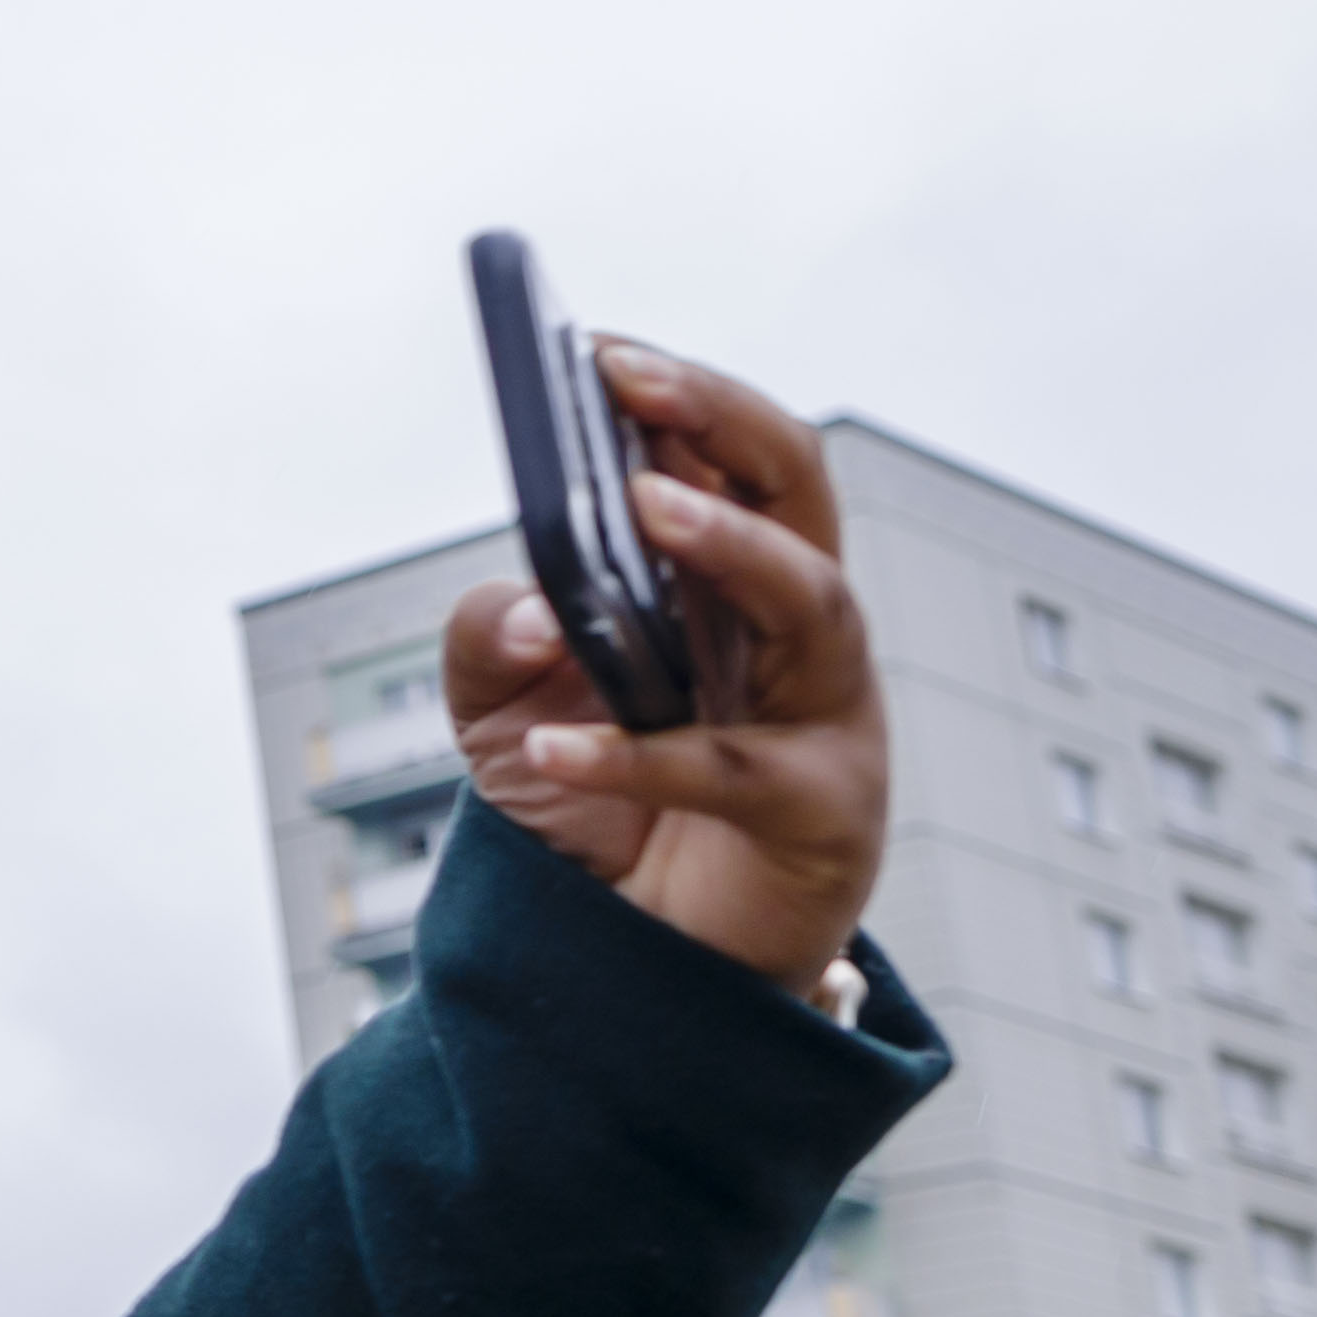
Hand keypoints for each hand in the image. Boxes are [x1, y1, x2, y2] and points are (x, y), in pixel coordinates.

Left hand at [444, 341, 889, 987]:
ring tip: (641, 506)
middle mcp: (797, 633)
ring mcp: (829, 719)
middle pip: (797, 490)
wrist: (642, 966)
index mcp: (732, 585)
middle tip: (630, 380)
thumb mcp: (503, 716)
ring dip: (730, 547)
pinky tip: (553, 747)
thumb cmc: (595, 813)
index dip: (679, 397)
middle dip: (720, 420)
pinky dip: (637, 757)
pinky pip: (737, 772)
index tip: (595, 350)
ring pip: (812, 604)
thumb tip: (527, 602)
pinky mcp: (824, 820)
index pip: (733, 457)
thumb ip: (487, 642)